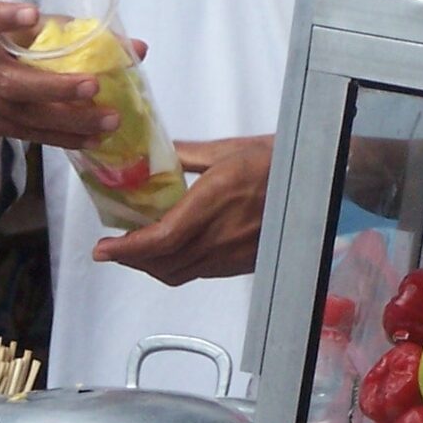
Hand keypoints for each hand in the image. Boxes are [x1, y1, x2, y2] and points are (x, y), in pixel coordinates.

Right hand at [0, 0, 122, 150]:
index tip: (32, 15)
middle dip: (54, 87)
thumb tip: (138, 49)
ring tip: (109, 120)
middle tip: (94, 85)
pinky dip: (64, 136)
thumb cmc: (16, 49)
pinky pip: (29, 134)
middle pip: (7, 80)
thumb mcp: (39, 32)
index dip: (2, 17)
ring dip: (70, 120)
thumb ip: (81, 34)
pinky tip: (93, 137)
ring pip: (22, 114)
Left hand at [93, 136, 274, 285]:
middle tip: (112, 248)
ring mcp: (233, 255)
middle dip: (131, 259)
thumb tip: (154, 154)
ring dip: (151, 265)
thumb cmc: (278, 160)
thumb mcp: (228, 149)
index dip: (126, 250)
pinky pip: (200, 272)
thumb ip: (186, 155)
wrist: (319, 181)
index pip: (159, 240)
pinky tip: (173, 249)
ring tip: (137, 249)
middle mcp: (221, 236)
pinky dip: (176, 265)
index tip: (103, 248)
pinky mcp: (243, 263)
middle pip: (162, 263)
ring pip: (178, 273)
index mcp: (213, 202)